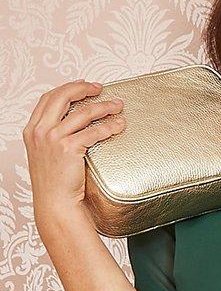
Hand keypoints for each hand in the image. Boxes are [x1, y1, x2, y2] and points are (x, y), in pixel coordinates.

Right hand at [23, 81, 124, 230]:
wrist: (55, 204)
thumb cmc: (54, 184)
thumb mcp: (46, 155)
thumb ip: (53, 137)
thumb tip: (73, 124)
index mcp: (32, 130)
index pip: (48, 98)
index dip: (68, 88)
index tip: (83, 86)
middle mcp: (40, 131)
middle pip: (62, 96)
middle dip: (83, 88)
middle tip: (100, 89)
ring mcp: (53, 139)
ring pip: (82, 113)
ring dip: (103, 106)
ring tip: (117, 106)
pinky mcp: (68, 148)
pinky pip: (93, 132)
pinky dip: (108, 126)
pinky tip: (118, 125)